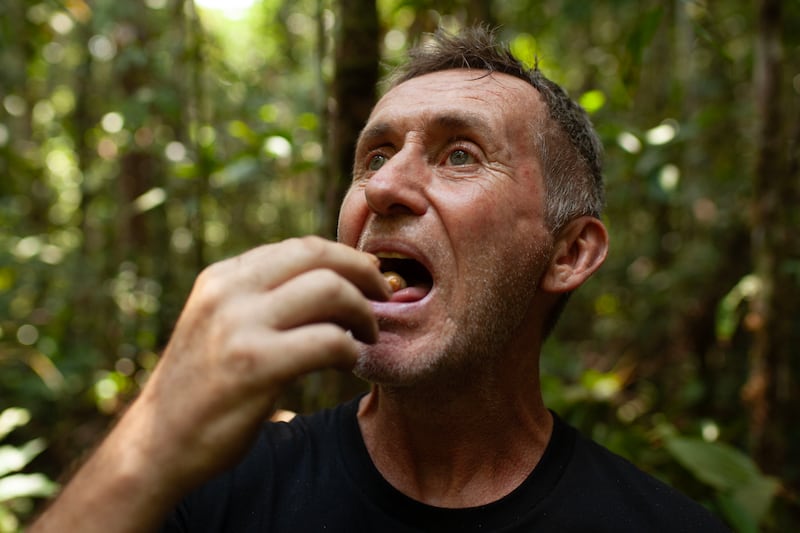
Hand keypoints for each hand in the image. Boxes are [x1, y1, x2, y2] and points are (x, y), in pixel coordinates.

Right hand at [30, 236, 389, 531]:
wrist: (157, 446)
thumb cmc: (202, 389)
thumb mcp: (221, 325)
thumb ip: (261, 300)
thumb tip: (329, 282)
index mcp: (222, 278)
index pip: (300, 248)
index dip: (344, 259)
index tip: (366, 279)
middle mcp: (228, 292)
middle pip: (319, 256)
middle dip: (364, 272)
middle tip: (383, 296)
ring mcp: (239, 326)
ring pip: (330, 290)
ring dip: (364, 311)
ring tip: (368, 334)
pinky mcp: (255, 366)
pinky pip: (329, 341)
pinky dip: (351, 350)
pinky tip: (348, 363)